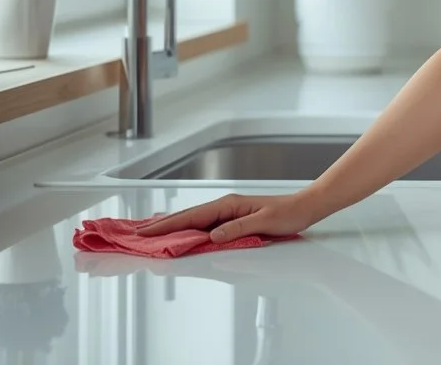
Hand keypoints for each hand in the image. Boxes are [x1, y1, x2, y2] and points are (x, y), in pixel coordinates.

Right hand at [134, 191, 323, 243]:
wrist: (304, 207)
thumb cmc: (287, 213)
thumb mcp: (264, 222)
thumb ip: (238, 229)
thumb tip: (212, 236)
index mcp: (227, 205)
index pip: (191, 217)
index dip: (167, 226)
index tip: (145, 232)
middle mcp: (224, 206)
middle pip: (186, 217)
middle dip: (160, 226)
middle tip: (135, 234)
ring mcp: (227, 212)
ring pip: (192, 221)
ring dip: (171, 227)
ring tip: (149, 234)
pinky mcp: (231, 219)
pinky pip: (203, 225)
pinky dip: (187, 229)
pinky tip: (179, 233)